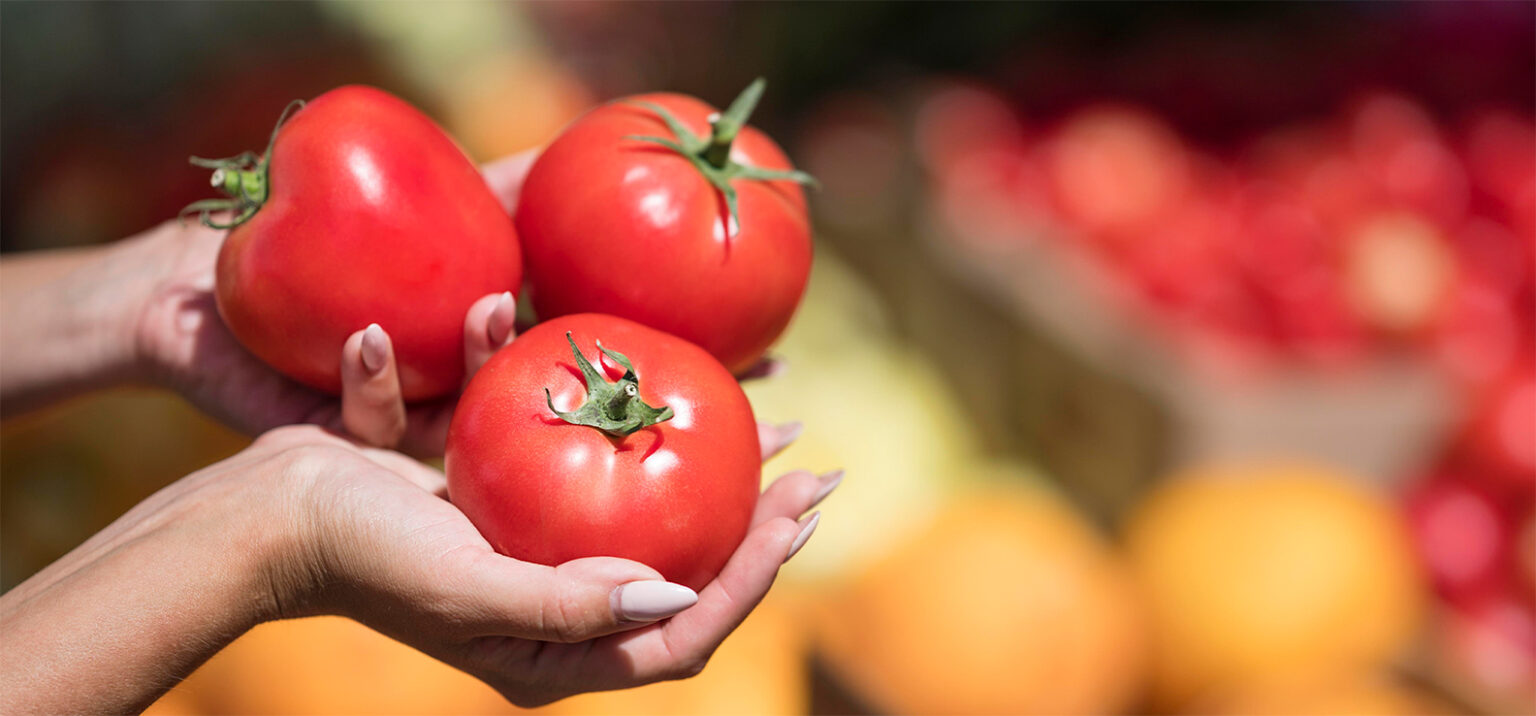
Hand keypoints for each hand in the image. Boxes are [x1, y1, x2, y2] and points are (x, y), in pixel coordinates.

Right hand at [0, 421, 832, 712]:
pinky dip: (620, 421)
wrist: (271, 510)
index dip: (755, 579)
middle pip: (684, 569)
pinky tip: (656, 373)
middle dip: (755, 523)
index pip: (685, 631)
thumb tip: (677, 592)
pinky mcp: (509, 495)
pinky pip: (584, 459)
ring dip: (707, 463)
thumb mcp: (468, 589)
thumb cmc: (362, 556)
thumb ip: (569, 601)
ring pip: (650, 509)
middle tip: (816, 469)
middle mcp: (557, 603)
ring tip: (769, 413)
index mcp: (555, 648)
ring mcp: (535, 547)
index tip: (804, 514)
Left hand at [129, 153, 541, 455]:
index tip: (573, 285)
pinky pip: (364, 422)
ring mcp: (385, 418)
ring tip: (479, 311)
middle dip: (514, 352)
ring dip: (466, 370)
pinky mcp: (329, 439)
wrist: (186, 288)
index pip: (522, 343)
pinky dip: (370, 384)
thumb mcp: (394, 201)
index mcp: (456, 345)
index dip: (554, 326)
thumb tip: (554, 159)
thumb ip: (473, 190)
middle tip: (515, 303)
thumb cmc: (292, 238)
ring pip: (445, 418)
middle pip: (496, 389)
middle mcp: (430, 390)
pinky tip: (365, 339)